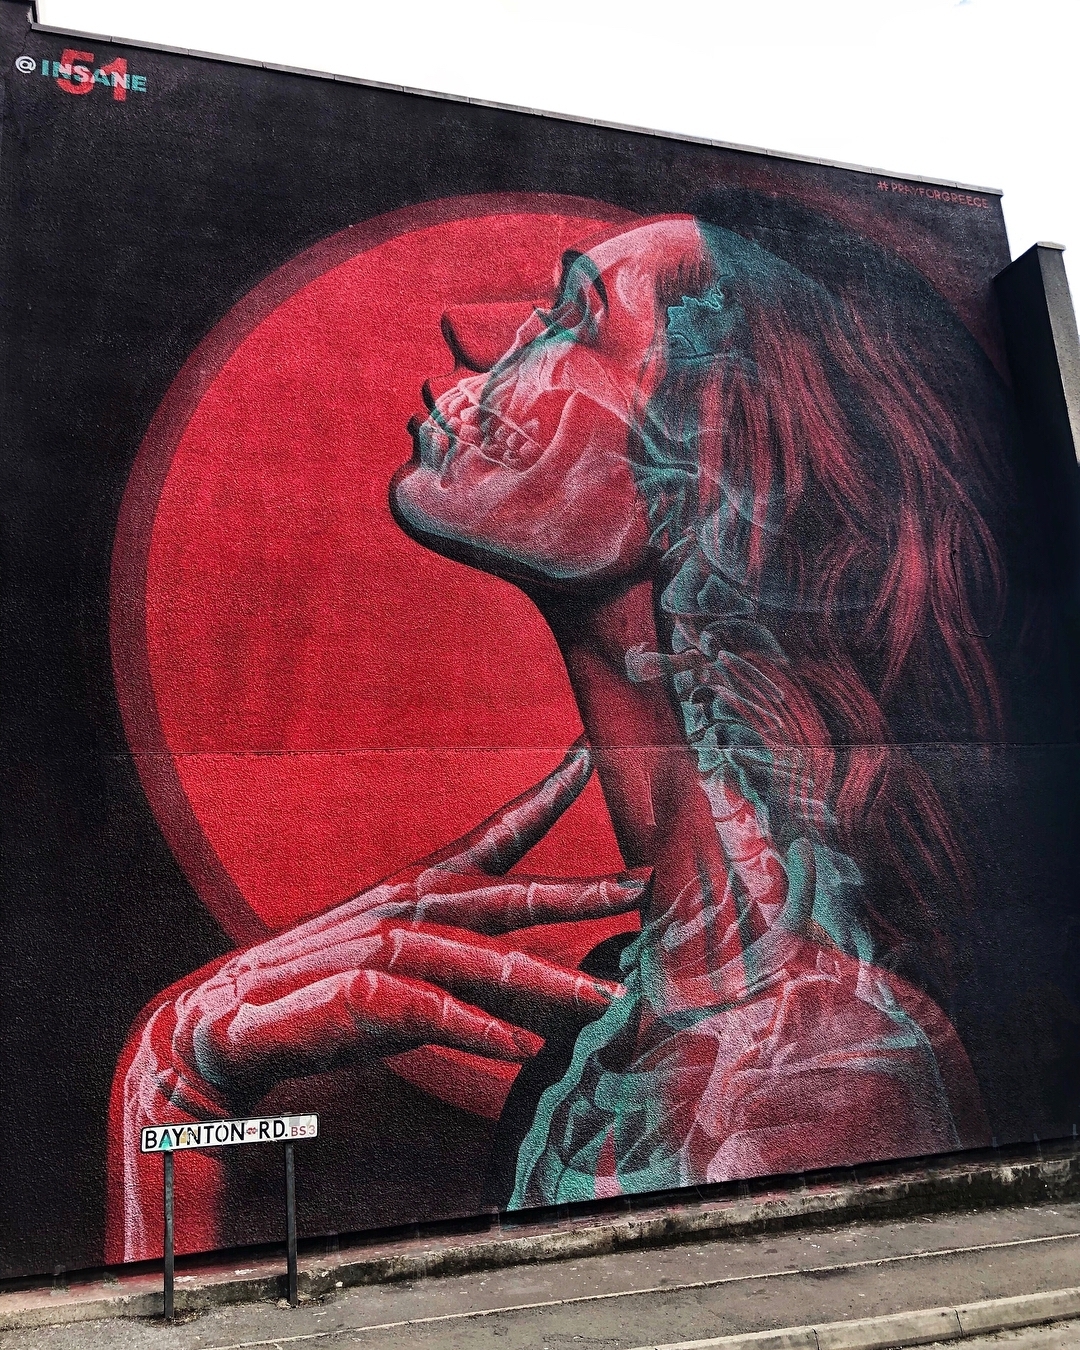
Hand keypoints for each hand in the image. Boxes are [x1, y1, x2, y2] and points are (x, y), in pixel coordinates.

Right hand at [127, 741, 645, 1117]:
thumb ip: (482, 972)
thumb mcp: (416, 969)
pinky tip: (524, 1052)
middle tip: (647, 884)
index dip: (545, 794)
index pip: (496, 834)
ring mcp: (381, 949)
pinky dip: (477, 1032)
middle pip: (509, 895)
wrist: (226, 1024)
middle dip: (581, 892)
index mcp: (422, 887)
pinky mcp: (356, 997)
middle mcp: (408, 907)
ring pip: (481, 960)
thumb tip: (559, 992)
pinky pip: (429, 1014)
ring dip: (549, 986)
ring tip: (610, 1004)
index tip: (590, 754)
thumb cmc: (331, 990)